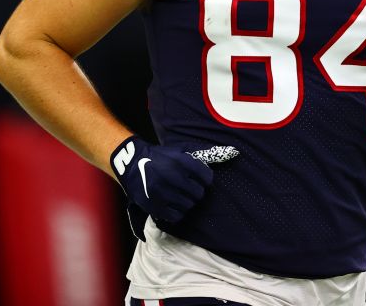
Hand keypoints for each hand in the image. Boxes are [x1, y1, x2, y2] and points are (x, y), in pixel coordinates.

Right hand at [109, 136, 237, 237]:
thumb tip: (233, 153)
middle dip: (196, 191)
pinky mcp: (154, 205)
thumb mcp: (181, 150)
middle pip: (199, 194)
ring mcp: (163, 193)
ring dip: (186, 202)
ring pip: (189, 206)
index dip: (205, 179)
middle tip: (187, 187)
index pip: (207, 178)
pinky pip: (177, 216)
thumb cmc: (161, 157)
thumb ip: (204, 154)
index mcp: (181, 161)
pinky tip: (172, 204)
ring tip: (178, 194)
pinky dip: (177, 212)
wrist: (132, 164)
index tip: (199, 178)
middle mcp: (173, 177)